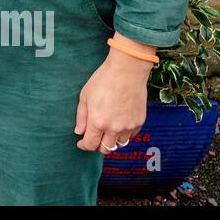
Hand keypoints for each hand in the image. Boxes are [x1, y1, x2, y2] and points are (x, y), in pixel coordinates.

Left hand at [74, 35, 153, 153]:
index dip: (83, 145)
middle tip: (94, 136)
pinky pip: (131, 135)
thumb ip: (81, 117)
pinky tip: (119, 124)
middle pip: (105, 149)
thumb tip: (79, 132)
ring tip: (107, 130)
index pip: (90, 145)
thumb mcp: (85, 96)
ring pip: (119, 144)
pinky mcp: (139, 122)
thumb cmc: (103, 80)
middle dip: (97, 145)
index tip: (81, 142)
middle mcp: (114, 128)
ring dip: (112, 141)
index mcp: (98, 122)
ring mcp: (129, 126)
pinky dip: (124, 134)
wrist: (127, 71)